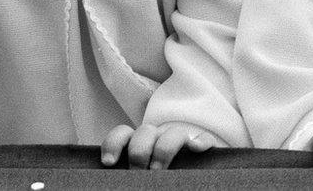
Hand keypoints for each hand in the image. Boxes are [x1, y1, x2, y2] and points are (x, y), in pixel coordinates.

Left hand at [100, 123, 216, 169]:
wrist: (185, 177)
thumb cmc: (151, 176)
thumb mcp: (137, 171)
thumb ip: (125, 173)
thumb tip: (112, 180)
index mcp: (138, 143)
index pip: (122, 134)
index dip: (113, 144)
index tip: (108, 162)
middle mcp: (157, 138)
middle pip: (145, 131)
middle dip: (139, 152)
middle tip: (136, 173)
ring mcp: (179, 141)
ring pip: (174, 132)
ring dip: (164, 149)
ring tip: (158, 171)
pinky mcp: (200, 146)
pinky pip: (204, 138)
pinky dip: (200, 141)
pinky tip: (195, 148)